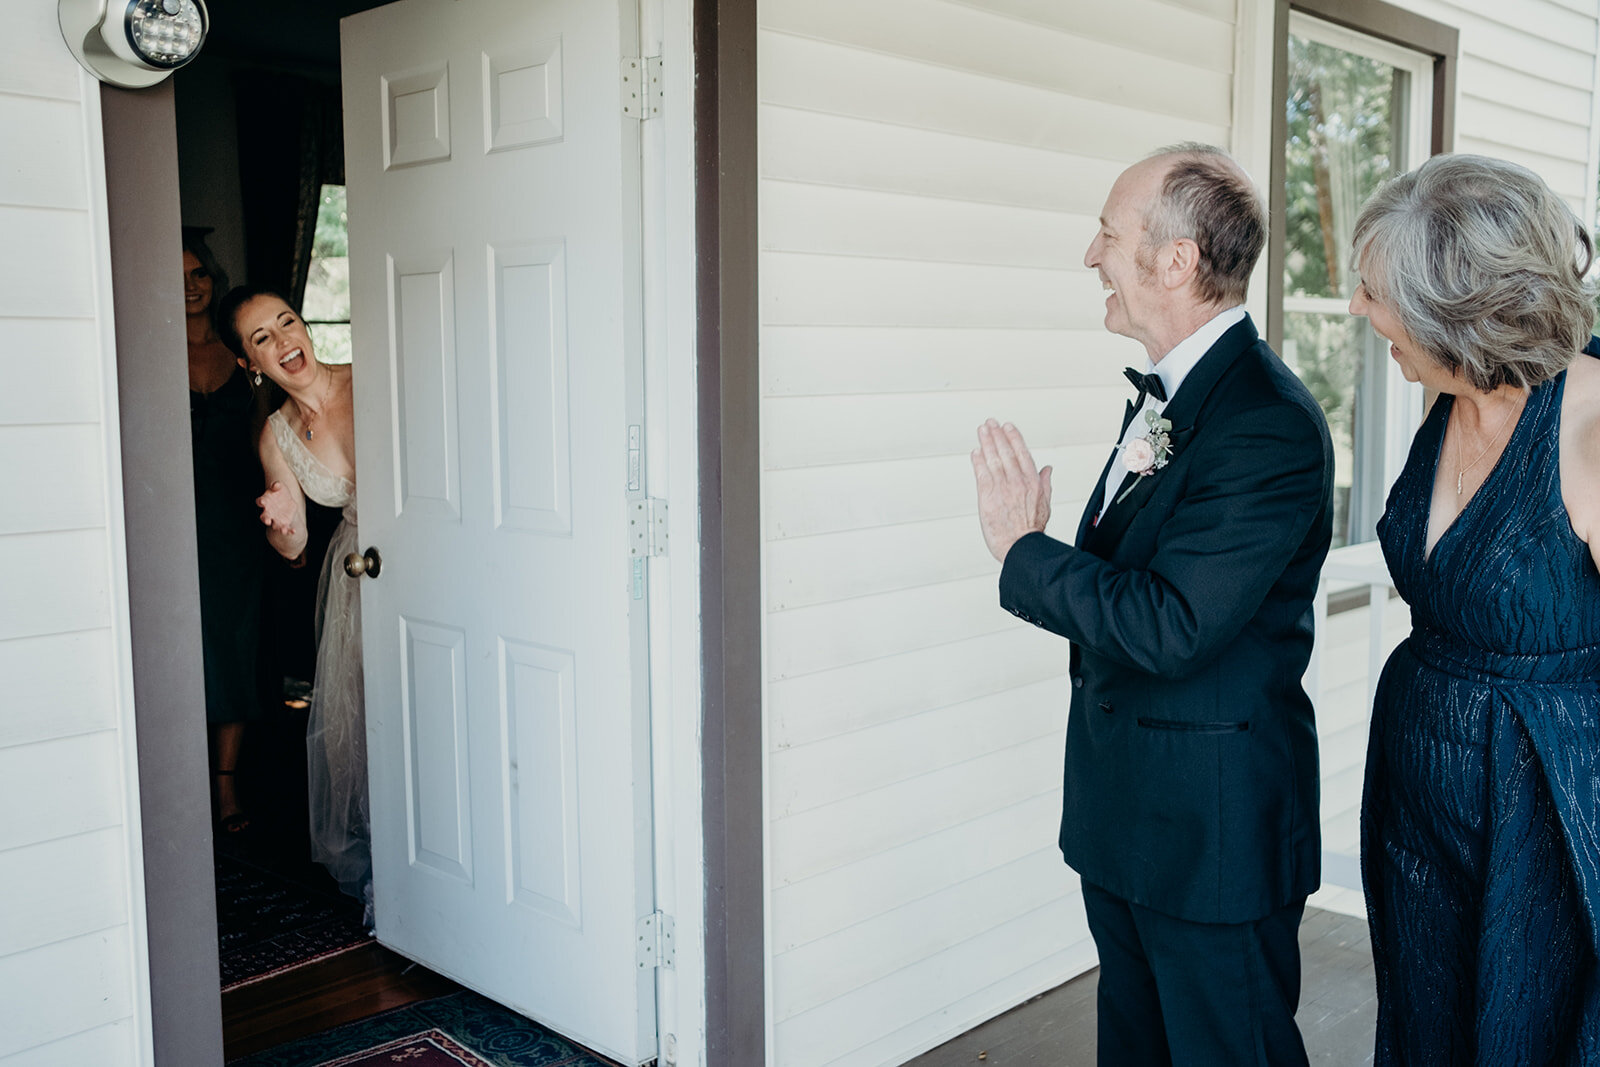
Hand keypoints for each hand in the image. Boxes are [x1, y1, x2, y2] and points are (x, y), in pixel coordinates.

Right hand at [257, 481, 296, 537]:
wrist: (286, 500)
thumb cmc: (279, 491)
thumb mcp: (279, 486)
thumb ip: (276, 485)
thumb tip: (276, 485)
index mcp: (265, 501)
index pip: (260, 502)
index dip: (260, 502)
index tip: (262, 502)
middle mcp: (268, 512)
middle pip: (265, 517)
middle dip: (266, 519)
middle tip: (267, 521)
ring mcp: (276, 518)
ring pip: (275, 525)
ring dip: (278, 528)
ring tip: (282, 530)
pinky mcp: (284, 522)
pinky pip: (286, 528)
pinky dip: (289, 531)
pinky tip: (293, 531)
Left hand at [972, 419, 1051, 562]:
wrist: (1021, 547)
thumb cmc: (1031, 531)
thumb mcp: (1045, 504)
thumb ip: (1045, 484)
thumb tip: (1047, 469)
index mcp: (1033, 482)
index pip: (1022, 453)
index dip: (1014, 438)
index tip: (1008, 427)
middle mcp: (1017, 482)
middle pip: (1005, 452)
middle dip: (997, 435)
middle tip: (991, 423)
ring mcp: (1002, 488)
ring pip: (993, 459)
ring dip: (986, 442)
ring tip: (982, 431)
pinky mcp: (988, 497)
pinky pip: (981, 473)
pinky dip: (978, 461)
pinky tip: (976, 452)